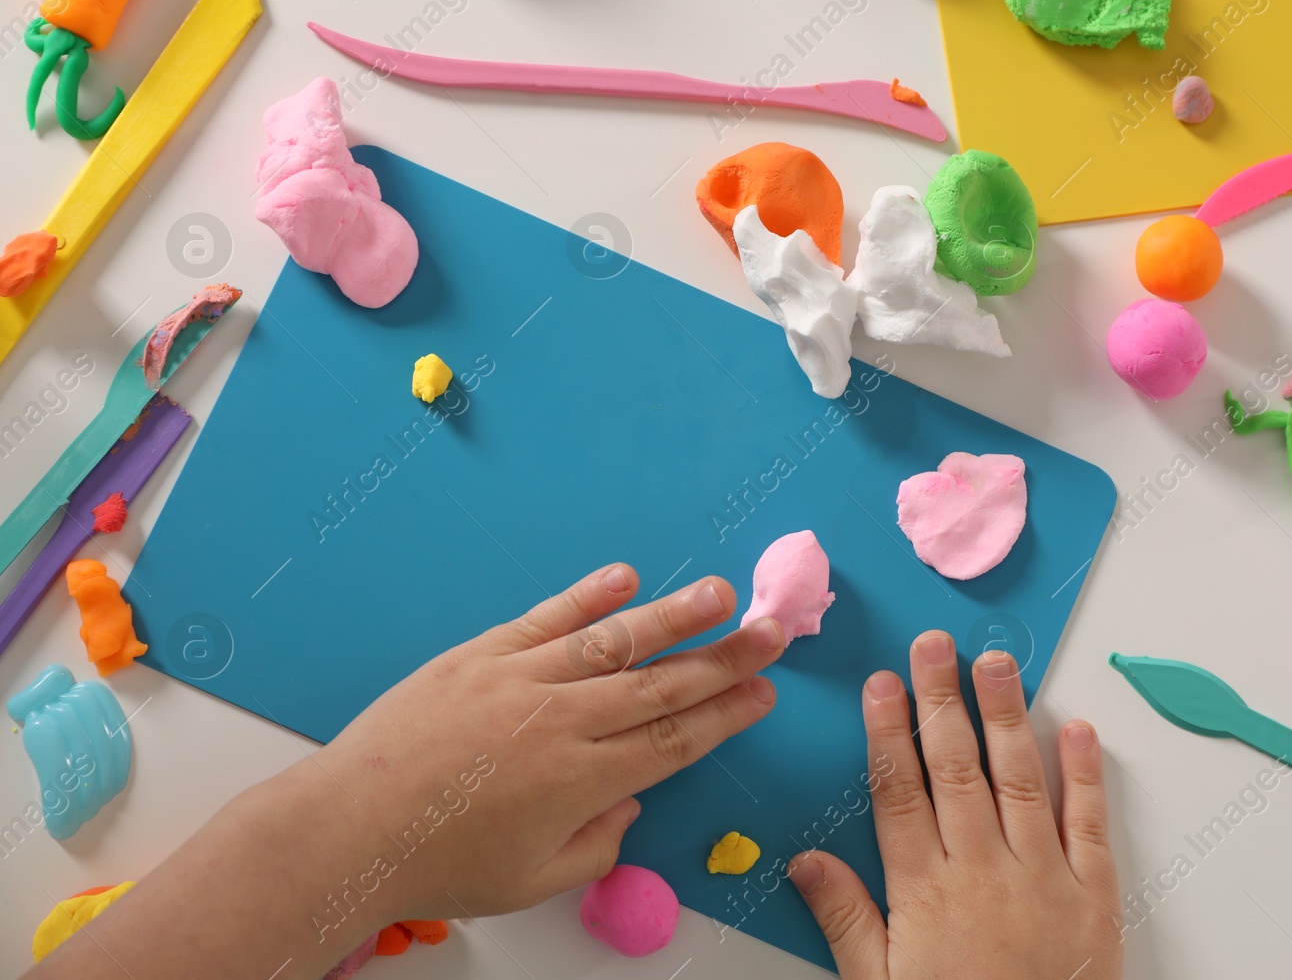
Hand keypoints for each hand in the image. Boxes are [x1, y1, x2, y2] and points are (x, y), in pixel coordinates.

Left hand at [317, 561, 785, 920]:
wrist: (352, 827)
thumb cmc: (441, 864)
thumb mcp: (533, 881)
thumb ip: (597, 846)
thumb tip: (628, 806)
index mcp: (584, 781)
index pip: (676, 739)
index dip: (727, 714)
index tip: (764, 692)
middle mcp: (565, 721)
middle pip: (663, 683)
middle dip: (726, 657)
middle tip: (773, 632)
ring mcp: (523, 679)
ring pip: (615, 640)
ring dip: (674, 614)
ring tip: (720, 592)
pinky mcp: (481, 655)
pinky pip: (547, 618)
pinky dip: (588, 596)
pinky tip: (626, 577)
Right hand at [789, 631, 1121, 979]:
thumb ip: (846, 922)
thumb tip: (804, 861)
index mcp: (925, 892)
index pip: (900, 792)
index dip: (888, 732)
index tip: (883, 683)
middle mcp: (982, 871)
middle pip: (957, 769)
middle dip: (942, 700)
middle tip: (935, 644)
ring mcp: (1042, 879)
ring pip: (1019, 780)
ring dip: (1007, 715)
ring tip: (998, 662)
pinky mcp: (1094, 897)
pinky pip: (1089, 825)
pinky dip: (1085, 775)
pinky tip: (1076, 728)